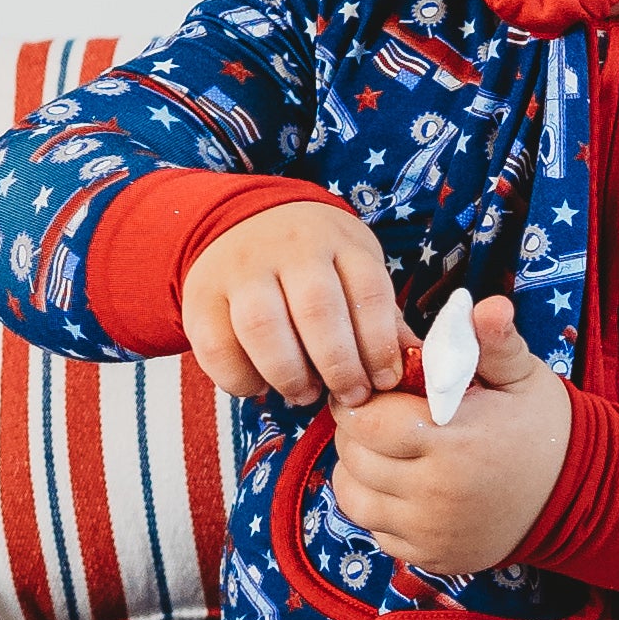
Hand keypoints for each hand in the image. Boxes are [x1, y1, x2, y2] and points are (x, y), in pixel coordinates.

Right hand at [181, 203, 406, 408]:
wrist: (242, 222)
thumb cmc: (314, 259)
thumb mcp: (355, 267)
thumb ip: (381, 316)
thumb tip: (417, 368)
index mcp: (339, 241)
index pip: (367, 290)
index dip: (379, 344)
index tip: (384, 381)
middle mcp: (289, 248)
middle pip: (318, 310)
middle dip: (339, 366)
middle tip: (349, 397)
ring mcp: (241, 269)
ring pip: (263, 328)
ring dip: (290, 375)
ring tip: (306, 394)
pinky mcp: (201, 296)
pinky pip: (217, 347)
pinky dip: (242, 379)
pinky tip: (262, 385)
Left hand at [330, 296, 571, 573]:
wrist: (575, 495)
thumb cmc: (540, 426)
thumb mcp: (522, 376)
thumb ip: (494, 341)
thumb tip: (487, 305)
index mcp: (454, 443)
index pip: (367, 420)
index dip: (363, 398)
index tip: (378, 389)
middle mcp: (435, 495)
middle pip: (355, 457)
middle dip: (358, 431)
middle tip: (382, 415)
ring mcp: (430, 533)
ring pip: (354, 497)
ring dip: (361, 469)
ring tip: (389, 449)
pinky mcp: (428, 558)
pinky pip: (375, 529)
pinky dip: (379, 505)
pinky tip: (406, 484)